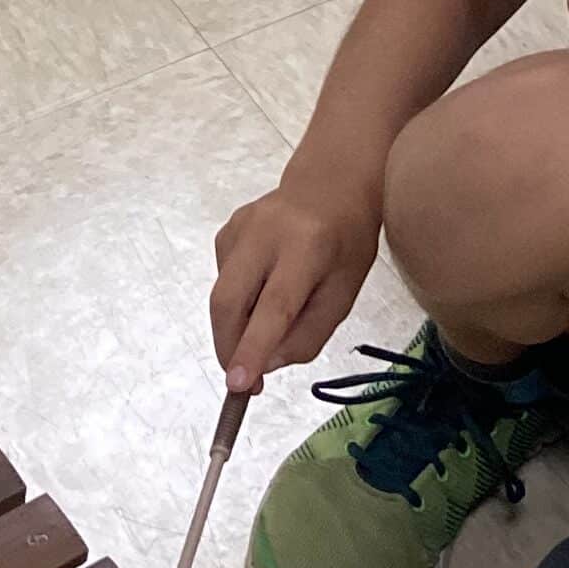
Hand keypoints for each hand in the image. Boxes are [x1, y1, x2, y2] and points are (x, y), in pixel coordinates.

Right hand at [212, 184, 377, 389]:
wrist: (330, 184)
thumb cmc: (347, 244)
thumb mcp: (344, 296)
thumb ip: (308, 335)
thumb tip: (264, 365)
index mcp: (307, 247)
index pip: (275, 305)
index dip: (254, 346)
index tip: (238, 384)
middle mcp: (265, 232)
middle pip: (229, 300)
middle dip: (228, 347)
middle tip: (243, 380)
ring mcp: (239, 227)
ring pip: (221, 295)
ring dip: (234, 328)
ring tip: (264, 328)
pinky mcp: (225, 231)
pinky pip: (224, 281)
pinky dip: (239, 302)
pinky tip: (263, 289)